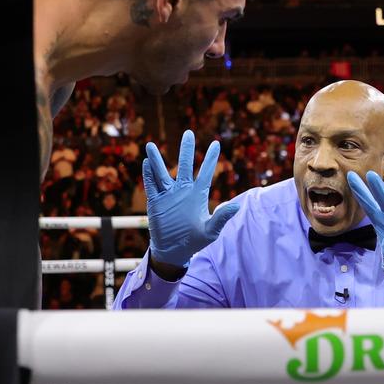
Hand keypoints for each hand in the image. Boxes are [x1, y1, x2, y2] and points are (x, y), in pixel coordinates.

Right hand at [143, 130, 238, 268]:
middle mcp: (182, 190)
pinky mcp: (155, 203)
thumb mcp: (211, 231)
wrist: (174, 251)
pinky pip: (151, 186)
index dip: (211, 158)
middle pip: (185, 165)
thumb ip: (222, 217)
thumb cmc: (195, 240)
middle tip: (189, 132)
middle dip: (186, 149)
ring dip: (157, 160)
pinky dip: (148, 175)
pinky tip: (146, 163)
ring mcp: (168, 195)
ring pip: (162, 173)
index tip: (216, 143)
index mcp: (197, 194)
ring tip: (151, 145)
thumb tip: (237, 205)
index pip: (206, 172)